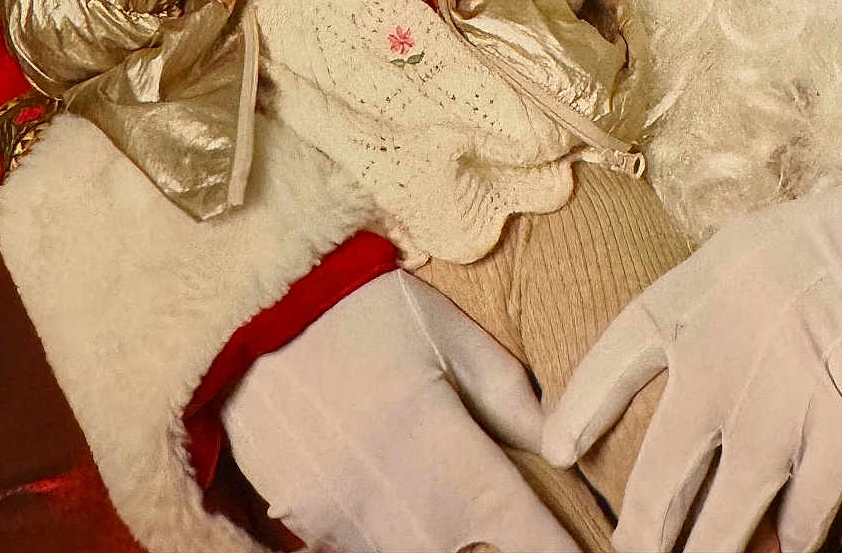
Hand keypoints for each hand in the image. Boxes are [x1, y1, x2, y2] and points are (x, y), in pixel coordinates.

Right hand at [220, 269, 580, 552]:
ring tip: (448, 499)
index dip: (557, 548)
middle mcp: (400, 505)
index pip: (523, 532)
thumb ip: (508, 395)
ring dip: (441, 539)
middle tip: (504, 524)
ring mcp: (348, 525)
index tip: (590, 551)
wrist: (251, 314)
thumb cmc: (360, 313)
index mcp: (444, 450)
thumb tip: (562, 445)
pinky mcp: (307, 528)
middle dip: (494, 546)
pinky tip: (400, 498)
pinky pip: (364, 549)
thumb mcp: (444, 334)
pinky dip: (392, 534)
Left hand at [542, 148, 841, 552]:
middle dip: (644, 524)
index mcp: (703, 284)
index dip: (584, 404)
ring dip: (709, 549)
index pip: (622, 351)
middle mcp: (730, 341)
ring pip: (730, 505)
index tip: (556, 447)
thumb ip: (715, 309)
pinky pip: (806, 507)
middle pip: (666, 460)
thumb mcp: (759, 251)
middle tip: (630, 552)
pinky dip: (795, 537)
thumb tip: (682, 372)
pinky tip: (788, 548)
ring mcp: (786, 389)